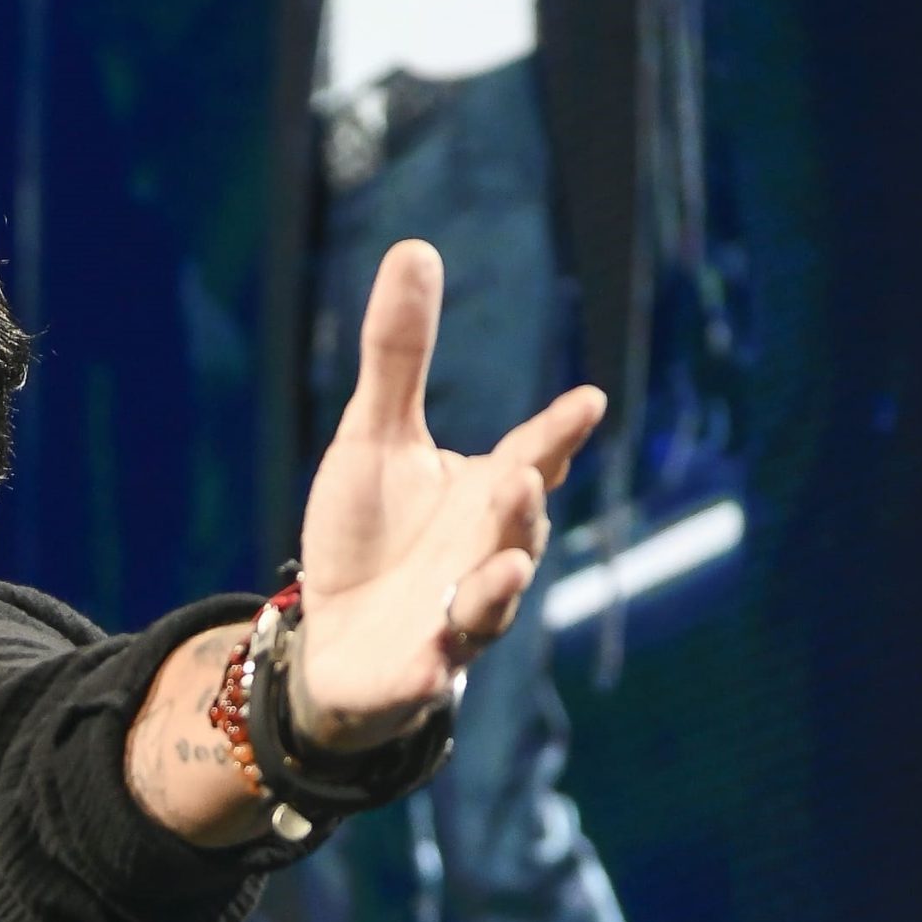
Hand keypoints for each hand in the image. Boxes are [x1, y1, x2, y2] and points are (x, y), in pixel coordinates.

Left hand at [291, 239, 603, 752]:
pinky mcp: (413, 672)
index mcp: (485, 495)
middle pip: (517, 530)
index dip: (558, 434)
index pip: (533, 455)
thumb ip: (399, 354)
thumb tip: (415, 247)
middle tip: (524, 477)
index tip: (586, 402)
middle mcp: (485, 556)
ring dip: (497, 588)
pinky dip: (430, 672)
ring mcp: (455, 620)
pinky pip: (428, 675)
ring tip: (499, 568)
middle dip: (523, 509)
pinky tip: (428, 669)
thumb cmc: (370, 532)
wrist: (336, 639)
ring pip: (488, 606)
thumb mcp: (373, 436)